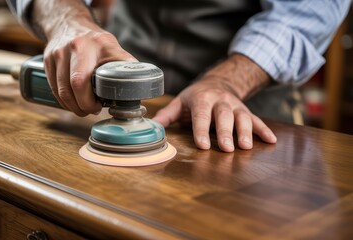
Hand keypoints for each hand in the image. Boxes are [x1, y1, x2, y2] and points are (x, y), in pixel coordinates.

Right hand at [33, 0, 135, 115]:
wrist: (70, 23)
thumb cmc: (95, 41)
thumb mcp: (113, 47)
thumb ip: (125, 65)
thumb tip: (139, 85)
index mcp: (94, 45)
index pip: (87, 78)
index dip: (91, 99)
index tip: (100, 106)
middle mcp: (74, 47)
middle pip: (74, 85)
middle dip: (83, 105)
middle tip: (92, 110)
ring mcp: (58, 53)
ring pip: (62, 90)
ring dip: (73, 106)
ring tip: (83, 109)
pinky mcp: (48, 60)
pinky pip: (54, 88)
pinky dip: (63, 101)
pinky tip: (72, 104)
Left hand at [153, 54, 276, 151]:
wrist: (218, 82)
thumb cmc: (196, 96)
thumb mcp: (180, 102)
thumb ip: (167, 115)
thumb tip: (151, 127)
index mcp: (202, 99)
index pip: (201, 115)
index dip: (201, 130)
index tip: (203, 145)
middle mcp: (221, 101)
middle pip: (224, 116)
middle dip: (226, 132)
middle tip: (227, 148)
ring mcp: (236, 106)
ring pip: (242, 117)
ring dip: (246, 132)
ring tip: (246, 147)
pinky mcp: (246, 111)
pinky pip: (257, 120)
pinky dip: (264, 130)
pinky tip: (271, 140)